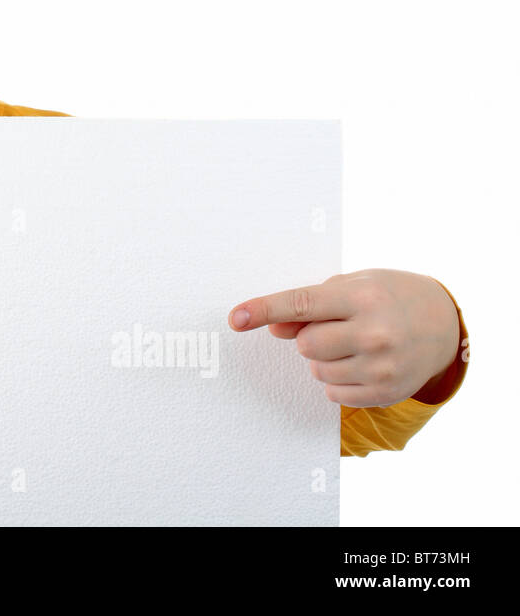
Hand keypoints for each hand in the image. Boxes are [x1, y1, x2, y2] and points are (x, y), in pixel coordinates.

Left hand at [227, 269, 460, 407]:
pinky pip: (333, 393)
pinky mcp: (387, 393)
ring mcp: (382, 367)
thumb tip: (274, 328)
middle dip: (310, 337)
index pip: (302, 303)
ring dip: (323, 359)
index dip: (264, 310)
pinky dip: (337, 380)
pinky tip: (361, 364)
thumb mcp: (352, 286)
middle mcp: (374, 332)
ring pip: (317, 371)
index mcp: (362, 297)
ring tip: (354, 344)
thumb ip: (310, 305)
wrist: (444, 324)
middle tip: (336, 327)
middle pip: (306, 344)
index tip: (235, 317)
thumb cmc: (388, 297)